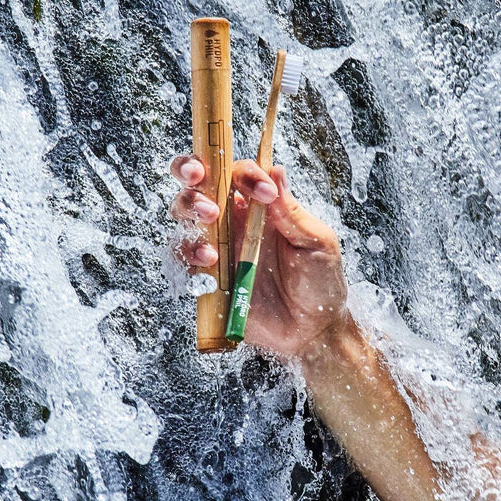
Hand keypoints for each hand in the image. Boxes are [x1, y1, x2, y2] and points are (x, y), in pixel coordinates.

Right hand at [169, 156, 347, 357]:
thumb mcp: (316, 243)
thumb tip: (275, 170)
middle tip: (199, 177)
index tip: (265, 192)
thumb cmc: (320, 282)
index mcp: (260, 206)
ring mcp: (217, 247)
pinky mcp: (206, 277)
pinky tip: (209, 260)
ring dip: (189, 209)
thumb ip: (291, 211)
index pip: (238, 172)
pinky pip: (180, 257)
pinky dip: (186, 253)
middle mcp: (234, 221)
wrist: (312, 331)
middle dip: (190, 170)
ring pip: (183, 214)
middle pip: (198, 183)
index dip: (245, 173)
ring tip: (210, 221)